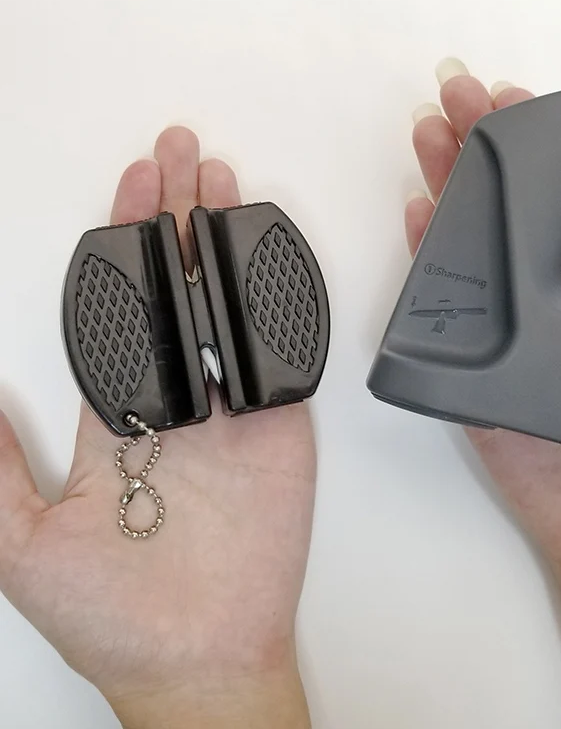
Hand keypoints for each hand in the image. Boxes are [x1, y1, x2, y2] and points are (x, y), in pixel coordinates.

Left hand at [0, 128, 313, 727]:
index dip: (122, 244)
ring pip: (229, 308)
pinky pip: (279, 353)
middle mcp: (176, 397)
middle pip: (178, 289)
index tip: (128, 189)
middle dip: (175, 219)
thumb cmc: (111, 614)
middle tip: (179, 155)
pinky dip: (277, 302)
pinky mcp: (278, 426)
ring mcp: (231, 408)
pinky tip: (267, 256)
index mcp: (117, 413)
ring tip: (222, 186)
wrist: (198, 658)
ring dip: (226, 246)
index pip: (121, 306)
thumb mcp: (19, 545)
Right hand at [407, 59, 560, 592]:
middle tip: (458, 91)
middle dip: (485, 146)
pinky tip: (417, 216)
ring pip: (478, 247)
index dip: (552, 145)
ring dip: (449, 185)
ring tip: (427, 132)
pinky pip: (448, 314)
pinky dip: (429, 263)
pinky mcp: (480, 379)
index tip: (524, 99)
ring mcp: (515, 338)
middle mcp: (560, 305)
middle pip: (517, 208)